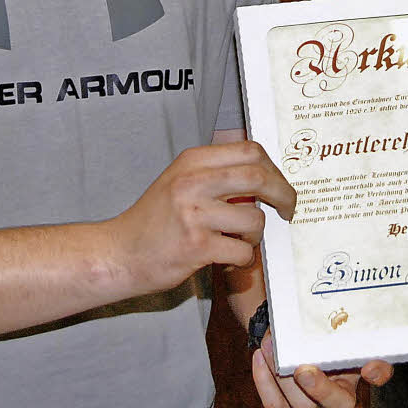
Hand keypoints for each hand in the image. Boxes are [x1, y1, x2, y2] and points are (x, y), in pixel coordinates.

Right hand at [108, 141, 295, 295]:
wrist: (118, 253)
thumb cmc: (155, 219)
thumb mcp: (181, 180)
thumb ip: (217, 172)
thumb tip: (266, 172)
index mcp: (192, 160)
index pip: (250, 150)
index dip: (273, 167)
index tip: (280, 184)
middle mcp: (192, 181)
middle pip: (258, 176)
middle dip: (283, 194)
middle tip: (288, 209)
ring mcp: (193, 214)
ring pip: (254, 219)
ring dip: (256, 235)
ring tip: (240, 240)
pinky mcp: (196, 246)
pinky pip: (242, 250)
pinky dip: (243, 257)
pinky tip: (227, 257)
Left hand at [252, 332, 391, 407]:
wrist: (306, 353)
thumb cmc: (327, 343)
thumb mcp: (343, 336)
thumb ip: (351, 324)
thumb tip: (352, 296)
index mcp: (358, 377)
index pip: (377, 377)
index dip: (377, 375)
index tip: (369, 366)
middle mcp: (339, 400)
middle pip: (333, 402)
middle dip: (318, 388)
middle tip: (303, 368)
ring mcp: (312, 407)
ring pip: (299, 406)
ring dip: (282, 379)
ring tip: (271, 345)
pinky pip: (274, 405)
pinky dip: (264, 382)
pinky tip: (260, 357)